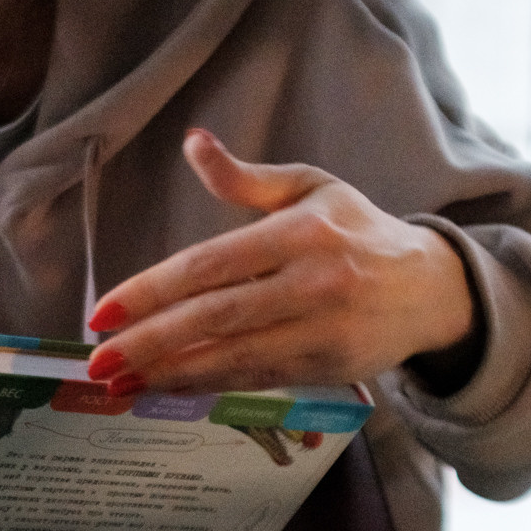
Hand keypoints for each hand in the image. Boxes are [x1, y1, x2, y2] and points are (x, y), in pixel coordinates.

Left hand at [86, 129, 476, 393]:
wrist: (432, 287)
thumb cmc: (357, 231)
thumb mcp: (309, 188)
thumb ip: (244, 178)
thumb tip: (192, 143)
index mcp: (300, 232)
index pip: (209, 265)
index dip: (152, 290)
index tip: (103, 312)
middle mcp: (312, 282)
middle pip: (214, 316)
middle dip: (149, 342)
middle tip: (98, 360)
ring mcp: (322, 329)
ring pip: (232, 356)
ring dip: (169, 373)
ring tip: (119, 383)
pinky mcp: (328, 367)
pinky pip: (256, 378)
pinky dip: (208, 385)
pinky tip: (168, 387)